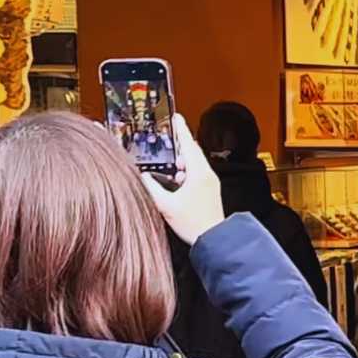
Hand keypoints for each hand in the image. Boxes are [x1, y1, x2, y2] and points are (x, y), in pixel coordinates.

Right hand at [143, 113, 225, 244]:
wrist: (214, 240)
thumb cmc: (194, 224)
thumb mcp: (166, 205)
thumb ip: (151, 187)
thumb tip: (143, 176)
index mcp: (199, 173)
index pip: (188, 144)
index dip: (181, 129)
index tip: (176, 117)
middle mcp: (207, 175)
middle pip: (192, 153)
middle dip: (178, 147)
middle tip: (167, 142)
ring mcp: (210, 183)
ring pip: (194, 165)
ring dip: (181, 163)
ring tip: (170, 168)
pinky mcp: (209, 192)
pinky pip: (196, 175)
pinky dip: (185, 174)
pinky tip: (176, 183)